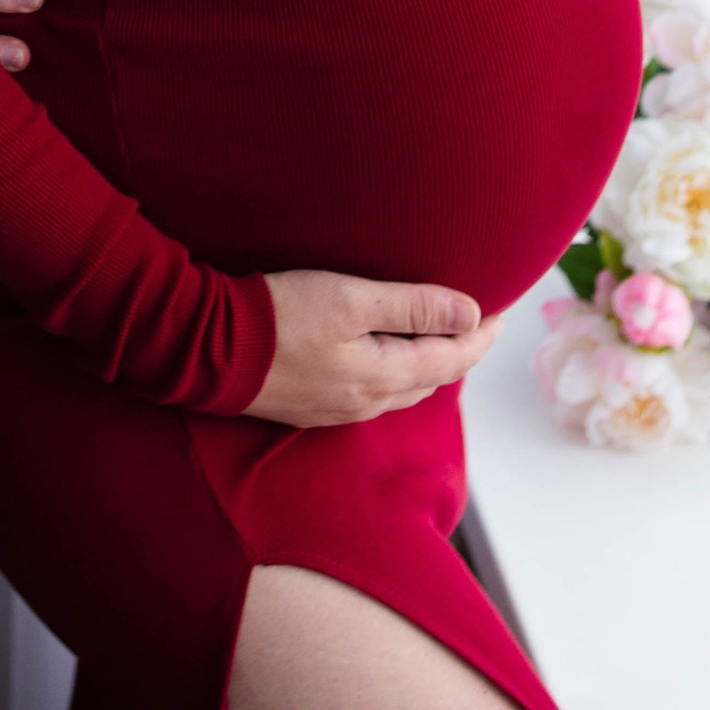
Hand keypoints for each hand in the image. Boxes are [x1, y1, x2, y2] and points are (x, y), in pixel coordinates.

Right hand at [244, 271, 501, 428]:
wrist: (207, 348)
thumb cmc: (279, 316)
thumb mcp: (350, 299)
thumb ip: (413, 307)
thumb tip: (470, 314)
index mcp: (383, 378)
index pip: (452, 360)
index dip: (481, 336)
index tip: (502, 312)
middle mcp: (367, 403)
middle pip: (430, 379)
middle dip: (458, 350)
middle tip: (476, 319)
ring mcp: (338, 410)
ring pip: (402, 389)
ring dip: (426, 363)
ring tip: (438, 334)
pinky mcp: (312, 406)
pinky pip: (372, 391)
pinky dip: (394, 371)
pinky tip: (384, 354)